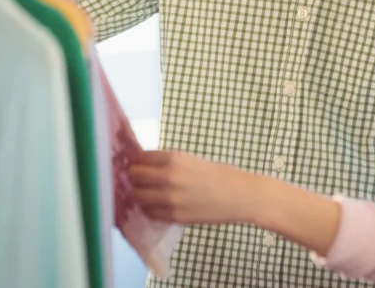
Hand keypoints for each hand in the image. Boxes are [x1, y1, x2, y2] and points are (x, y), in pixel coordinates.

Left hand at [129, 151, 257, 225]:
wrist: (239, 195)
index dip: (136, 161)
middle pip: (134, 176)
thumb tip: (146, 164)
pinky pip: (150, 213)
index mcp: (173, 158)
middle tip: (139, 180)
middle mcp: (168, 177)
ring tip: (146, 194)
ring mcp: (169, 198)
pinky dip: (149, 210)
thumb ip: (168, 162)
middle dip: (134, 177)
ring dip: (139, 195)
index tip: (136, 164)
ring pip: (137, 197)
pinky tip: (157, 206)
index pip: (139, 157)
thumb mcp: (191, 160)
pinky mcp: (174, 216)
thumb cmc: (219, 174)